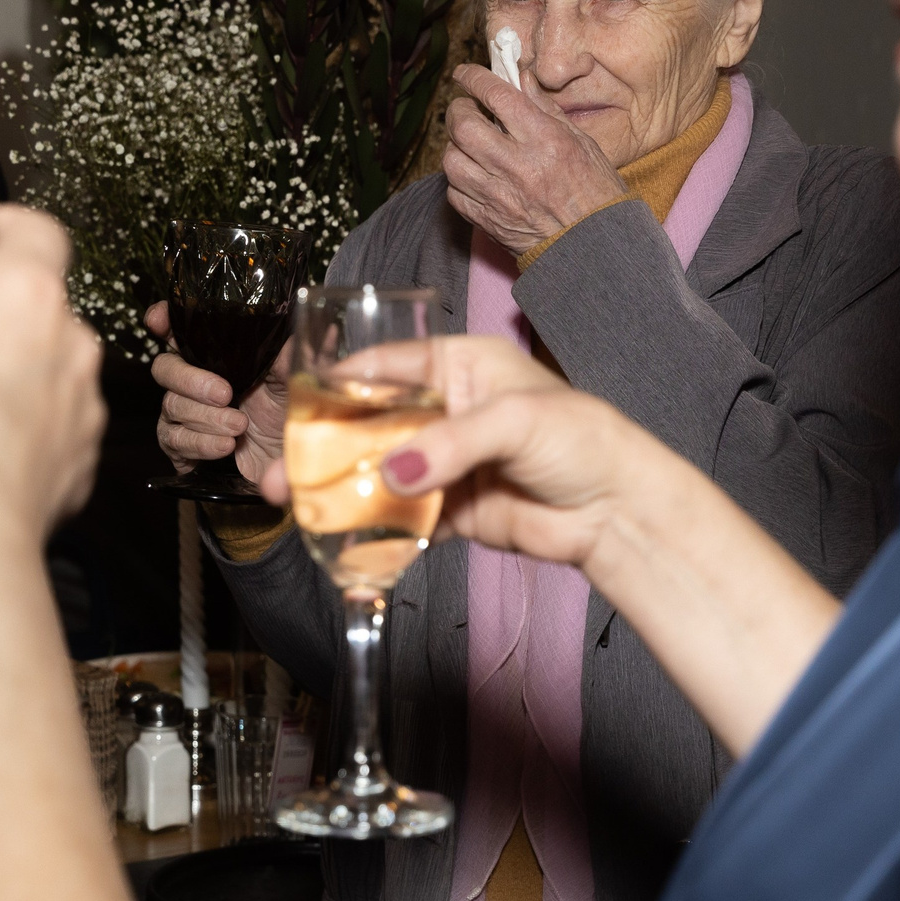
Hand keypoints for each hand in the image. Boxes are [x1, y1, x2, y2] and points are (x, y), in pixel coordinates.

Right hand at [0, 205, 105, 536]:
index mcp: (24, 289)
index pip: (34, 228)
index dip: (0, 224)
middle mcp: (70, 341)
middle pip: (39, 307)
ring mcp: (83, 410)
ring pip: (49, 376)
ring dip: (10, 381)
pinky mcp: (80, 471)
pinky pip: (51, 442)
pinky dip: (18, 444)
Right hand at [148, 299, 288, 482]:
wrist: (287, 463)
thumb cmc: (289, 415)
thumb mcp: (295, 381)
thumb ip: (290, 355)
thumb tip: (307, 329)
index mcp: (217, 357)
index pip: (180, 330)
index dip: (164, 320)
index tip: (158, 321)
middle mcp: (196, 381)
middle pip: (164, 368)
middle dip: (191, 380)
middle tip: (225, 395)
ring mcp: (186, 415)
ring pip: (171, 406)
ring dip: (207, 418)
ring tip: (240, 426)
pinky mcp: (184, 447)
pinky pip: (173, 440)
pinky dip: (200, 443)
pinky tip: (226, 446)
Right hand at [253, 333, 588, 541]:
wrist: (617, 513)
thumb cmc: (582, 442)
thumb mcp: (517, 423)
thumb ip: (451, 444)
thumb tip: (393, 471)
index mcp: (461, 366)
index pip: (388, 365)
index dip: (341, 378)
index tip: (297, 394)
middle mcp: (445, 410)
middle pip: (369, 422)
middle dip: (322, 443)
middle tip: (283, 465)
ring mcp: (443, 463)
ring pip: (375, 472)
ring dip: (334, 488)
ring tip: (292, 503)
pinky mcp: (448, 511)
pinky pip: (397, 517)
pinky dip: (367, 527)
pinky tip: (334, 536)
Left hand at [441, 64, 628, 255]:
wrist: (593, 246)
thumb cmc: (596, 193)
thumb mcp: (582, 142)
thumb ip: (546, 109)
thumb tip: (520, 80)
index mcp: (545, 141)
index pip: (497, 97)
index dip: (475, 78)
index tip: (465, 73)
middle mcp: (517, 166)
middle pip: (463, 127)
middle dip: (458, 110)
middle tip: (466, 108)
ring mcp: (498, 196)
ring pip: (451, 160)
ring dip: (455, 146)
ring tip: (470, 143)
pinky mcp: (487, 221)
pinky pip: (455, 193)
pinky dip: (459, 179)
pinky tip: (474, 174)